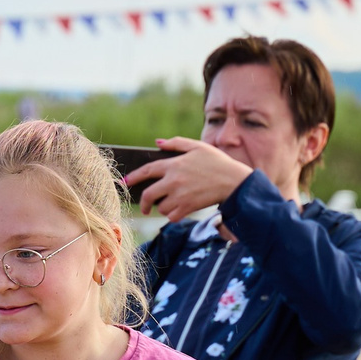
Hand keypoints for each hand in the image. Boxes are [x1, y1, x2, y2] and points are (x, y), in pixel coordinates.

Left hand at [124, 138, 254, 219]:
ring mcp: (180, 195)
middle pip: (148, 195)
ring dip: (162, 207)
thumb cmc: (217, 162)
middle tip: (144, 207)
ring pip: (160, 207)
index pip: (147, 170)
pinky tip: (178, 210)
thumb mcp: (198, 147)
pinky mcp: (188, 208)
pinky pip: (172, 216)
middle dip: (143, 202)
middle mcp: (174, 181)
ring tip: (169, 204)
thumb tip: (158, 143)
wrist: (234, 181)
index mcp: (174, 164)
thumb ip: (176, 143)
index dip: (134, 177)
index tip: (126, 182)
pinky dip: (172, 215)